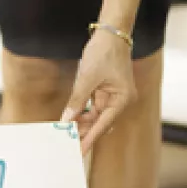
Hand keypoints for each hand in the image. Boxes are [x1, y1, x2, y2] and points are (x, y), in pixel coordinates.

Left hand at [62, 30, 136, 153]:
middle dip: (82, 133)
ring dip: (80, 124)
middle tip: (65, 145)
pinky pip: (92, 109)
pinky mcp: (105, 93)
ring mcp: (113, 98)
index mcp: (122, 100)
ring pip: (95, 118)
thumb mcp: (86, 78)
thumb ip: (77, 101)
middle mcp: (120, 101)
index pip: (103, 125)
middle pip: (100, 124)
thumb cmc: (103, 53)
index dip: (89, 139)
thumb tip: (66, 120)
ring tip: (63, 134)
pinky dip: (81, 114)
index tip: (78, 152)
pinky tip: (69, 120)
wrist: (110, 35)